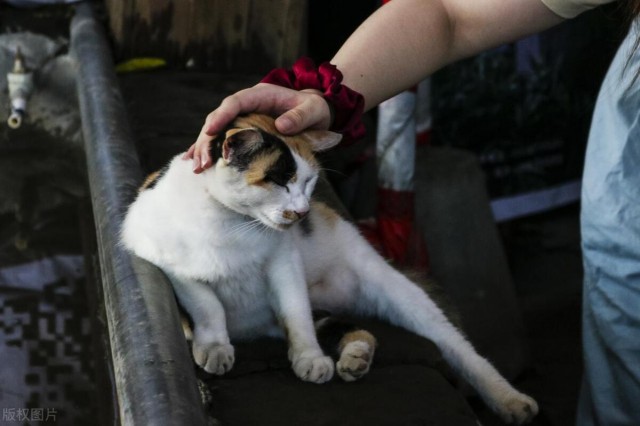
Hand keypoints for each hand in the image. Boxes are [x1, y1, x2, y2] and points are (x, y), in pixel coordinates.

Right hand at [184, 83, 331, 172]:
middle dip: (208, 139)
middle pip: (219, 118)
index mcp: (260, 95)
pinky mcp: (242, 131)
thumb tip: (281, 125)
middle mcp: (246, 105)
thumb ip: (300, 116)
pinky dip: (207, 150)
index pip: (235, 102)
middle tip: (203, 162)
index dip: (222, 115)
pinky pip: (221, 140)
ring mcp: (242, 118)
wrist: (315, 112)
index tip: (211, 130)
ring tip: (198, 168)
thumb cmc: (314, 109)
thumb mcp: (313, 110)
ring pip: (216, 131)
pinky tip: (193, 162)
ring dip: (204, 148)